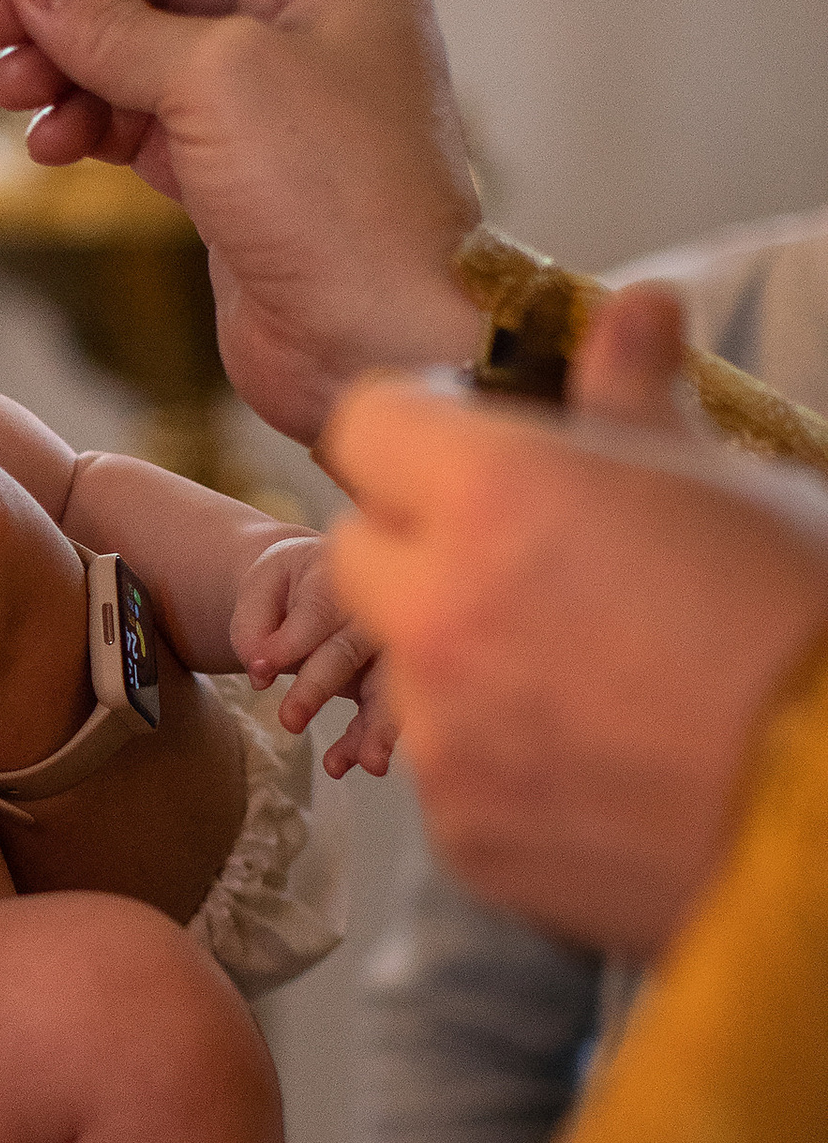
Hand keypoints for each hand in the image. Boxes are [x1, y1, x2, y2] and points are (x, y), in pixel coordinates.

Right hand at [0, 0, 482, 446]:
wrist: (380, 346)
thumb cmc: (342, 202)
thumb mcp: (216, 81)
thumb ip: (111, 19)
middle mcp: (301, 15)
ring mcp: (264, 93)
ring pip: (134, 42)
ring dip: (60, 55)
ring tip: (6, 85)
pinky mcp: (230, 164)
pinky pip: (137, 114)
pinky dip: (85, 119)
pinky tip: (49, 139)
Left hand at [233, 532, 395, 777]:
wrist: (315, 586)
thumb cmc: (286, 587)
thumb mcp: (259, 590)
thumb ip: (252, 624)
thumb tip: (260, 668)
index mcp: (338, 572)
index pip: (319, 608)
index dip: (292, 640)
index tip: (260, 668)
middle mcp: (373, 607)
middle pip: (352, 646)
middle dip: (321, 686)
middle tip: (289, 721)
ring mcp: (388, 644)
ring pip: (389, 684)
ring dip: (379, 726)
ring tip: (368, 763)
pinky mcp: (390, 678)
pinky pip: (386, 710)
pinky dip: (370, 739)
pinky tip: (351, 764)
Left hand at [324, 359, 827, 957]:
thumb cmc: (805, 619)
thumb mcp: (730, 486)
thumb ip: (638, 398)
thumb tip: (635, 309)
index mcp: (496, 497)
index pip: (367, 426)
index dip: (418, 431)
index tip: (469, 448)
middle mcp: (441, 612)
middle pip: (360, 551)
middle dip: (422, 546)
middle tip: (529, 563)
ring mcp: (444, 733)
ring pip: (405, 668)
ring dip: (463, 660)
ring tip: (592, 673)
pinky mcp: (464, 833)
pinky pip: (451, 770)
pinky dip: (503, 760)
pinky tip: (603, 756)